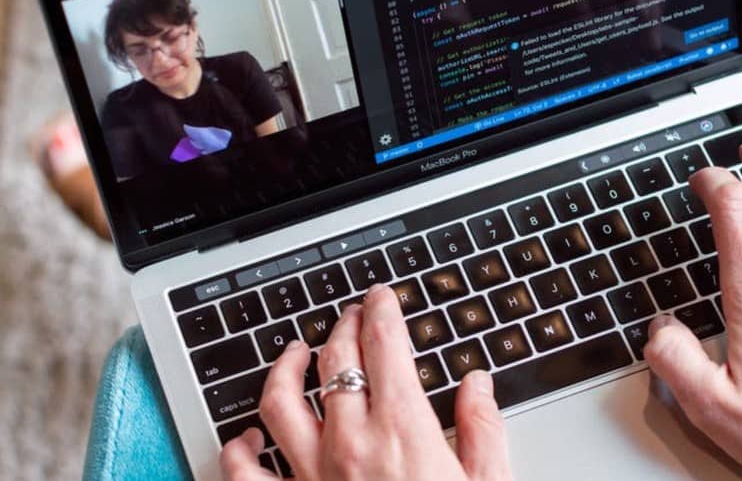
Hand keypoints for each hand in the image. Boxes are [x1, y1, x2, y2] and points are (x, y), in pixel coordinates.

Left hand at [220, 284, 513, 480]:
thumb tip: (477, 384)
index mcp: (403, 433)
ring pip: (279, 401)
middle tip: (353, 314)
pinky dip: (239, 448)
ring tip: (296, 351)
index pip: (385, 347)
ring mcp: (312, 475)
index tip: (380, 297)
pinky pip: (244, 472)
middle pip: (335, 360)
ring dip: (284, 366)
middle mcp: (351, 444)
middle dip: (344, 325)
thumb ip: (482, 428)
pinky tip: (248, 435)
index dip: (381, 311)